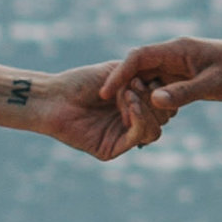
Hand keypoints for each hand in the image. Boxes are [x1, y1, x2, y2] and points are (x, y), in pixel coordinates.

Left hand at [30, 65, 165, 162]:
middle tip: (139, 83)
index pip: (163, 105)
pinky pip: (138, 137)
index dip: (162, 90)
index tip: (151, 74)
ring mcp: (122, 137)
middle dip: (156, 99)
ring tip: (129, 92)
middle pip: (163, 119)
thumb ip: (142, 77)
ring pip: (155, 132)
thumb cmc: (81, 81)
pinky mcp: (112, 149)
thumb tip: (167, 84)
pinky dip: (139, 118)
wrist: (54, 96)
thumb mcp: (117, 73)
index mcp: (134, 106)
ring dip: (148, 109)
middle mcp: (130, 123)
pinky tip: (129, 103)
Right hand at [102, 36, 221, 136]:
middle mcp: (175, 56)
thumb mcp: (214, 84)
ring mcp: (180, 67)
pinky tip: (150, 117)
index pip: (138, 56)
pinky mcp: (187, 78)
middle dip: (126, 87)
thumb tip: (154, 100)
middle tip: (115, 111)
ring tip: (128, 117)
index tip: (105, 92)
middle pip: (139, 68)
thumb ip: (184, 92)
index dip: (119, 73)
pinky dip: (154, 101)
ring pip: (149, 80)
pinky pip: (163, 89)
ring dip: (139, 96)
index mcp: (178, 49)